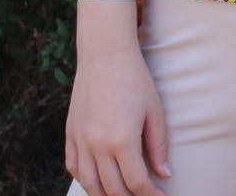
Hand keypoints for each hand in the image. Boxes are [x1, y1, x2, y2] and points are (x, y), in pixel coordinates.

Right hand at [65, 23, 169, 195]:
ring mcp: (80, 141)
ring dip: (106, 194)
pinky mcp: (70, 134)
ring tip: (122, 194)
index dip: (151, 195)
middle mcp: (97, 146)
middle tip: (144, 195)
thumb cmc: (135, 80)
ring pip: (89, 184)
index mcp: (122, 140)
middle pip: (112, 189)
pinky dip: (86, 179)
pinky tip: (98, 180)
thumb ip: (158, 146)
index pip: (136, 183)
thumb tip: (165, 174)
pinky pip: (73, 168)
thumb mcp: (154, 112)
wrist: (105, 55)